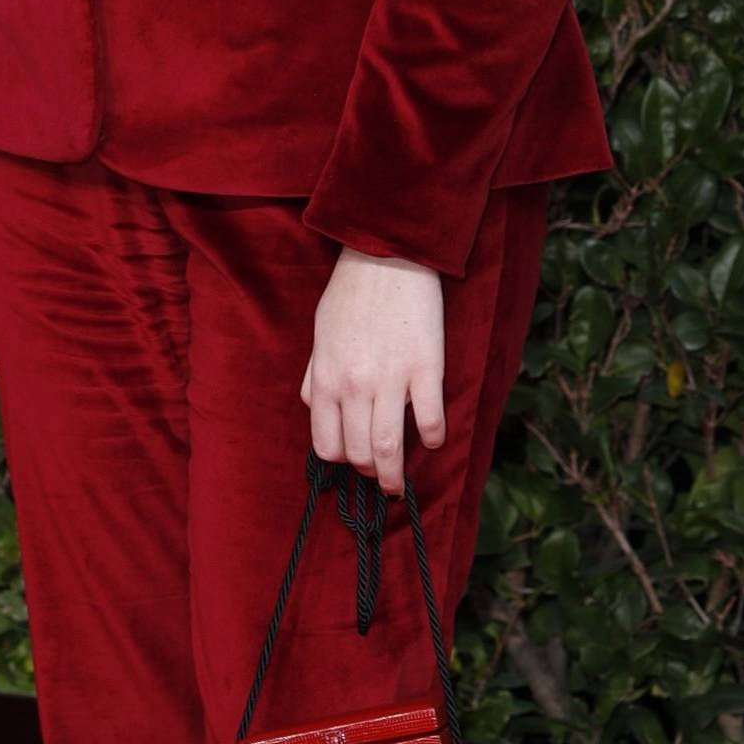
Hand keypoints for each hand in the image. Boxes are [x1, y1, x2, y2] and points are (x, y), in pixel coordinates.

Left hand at [302, 246, 445, 494]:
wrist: (387, 258)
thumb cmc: (350, 295)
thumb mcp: (319, 335)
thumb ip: (313, 375)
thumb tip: (311, 406)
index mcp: (326, 379)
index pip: (326, 443)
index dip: (339, 459)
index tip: (351, 462)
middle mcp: (354, 386)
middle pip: (359, 452)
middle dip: (368, 472)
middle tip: (380, 478)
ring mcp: (391, 380)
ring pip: (389, 447)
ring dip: (395, 474)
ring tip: (399, 484)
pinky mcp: (426, 369)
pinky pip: (429, 420)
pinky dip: (432, 438)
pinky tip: (432, 440)